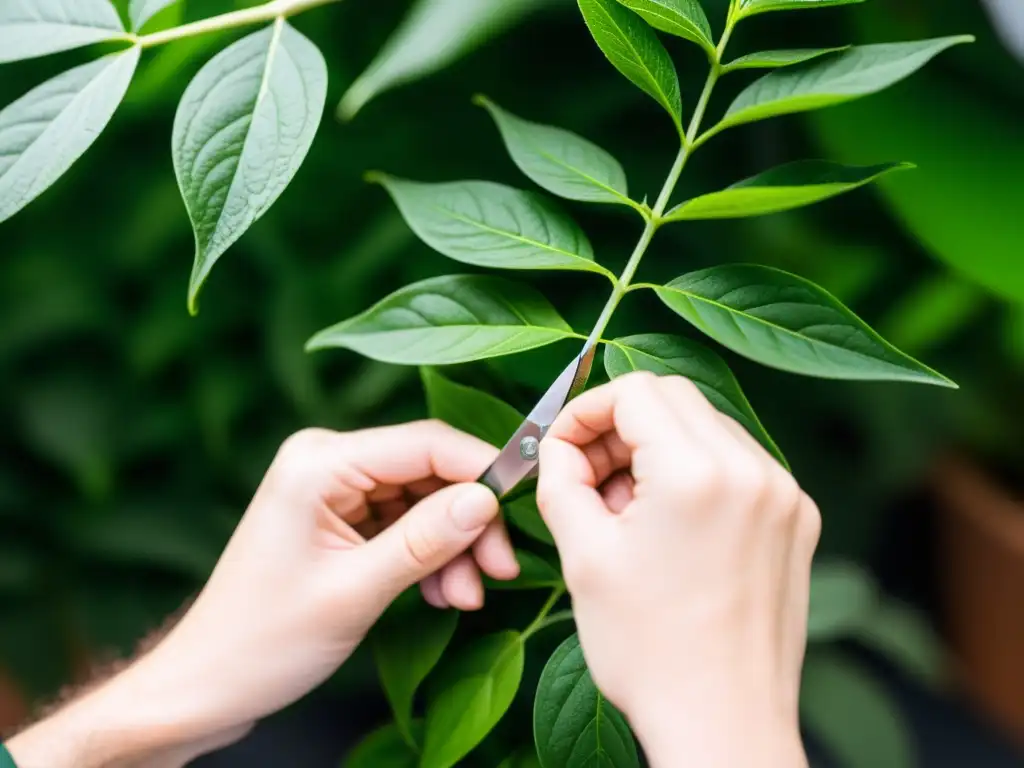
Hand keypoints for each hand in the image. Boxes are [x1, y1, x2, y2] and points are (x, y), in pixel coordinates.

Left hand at [7, 421, 517, 766]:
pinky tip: (442, 594)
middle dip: (469, 520)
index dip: (482, 468)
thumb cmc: (264, 641)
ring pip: (424, 501)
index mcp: (319, 462)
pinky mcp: (340, 519)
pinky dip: (429, 557)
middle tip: (500, 569)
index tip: (526, 503)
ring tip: (466, 597)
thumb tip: (488, 499)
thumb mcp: (355, 591)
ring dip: (452, 547)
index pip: (424, 444)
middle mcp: (327, 462)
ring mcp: (333, 490)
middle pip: (429, 472)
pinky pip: (405, 524)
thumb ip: (426, 540)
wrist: (207, 686)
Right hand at [537, 372, 818, 766]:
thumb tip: (559, 447)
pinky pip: (738, 464)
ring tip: (627, 509)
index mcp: (698, 473)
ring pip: (707, 426)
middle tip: (589, 475)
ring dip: (659, 448)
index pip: (634, 390)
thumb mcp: (582, 556)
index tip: (564, 447)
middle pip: (673, 398)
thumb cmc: (650, 652)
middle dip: (621, 425)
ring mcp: (784, 494)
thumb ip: (561, 479)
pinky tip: (668, 525)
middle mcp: (754, 471)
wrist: (723, 724)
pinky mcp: (797, 519)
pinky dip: (696, 473)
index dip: (586, 412)